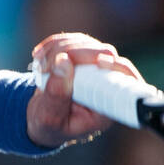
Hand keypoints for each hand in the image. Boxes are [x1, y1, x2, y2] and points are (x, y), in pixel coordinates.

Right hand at [26, 32, 142, 149]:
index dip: (116, 67)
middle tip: (46, 69)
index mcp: (106, 107)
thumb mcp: (49, 119)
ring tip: (40, 70)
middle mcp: (107, 84)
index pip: (124, 82)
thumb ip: (57, 95)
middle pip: (104, 54)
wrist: (42, 118)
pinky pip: (75, 39)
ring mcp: (97, 66)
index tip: (101, 61)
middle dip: (73, 55)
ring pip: (87, 43)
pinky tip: (39, 57)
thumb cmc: (50, 125)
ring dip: (58, 50)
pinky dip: (54, 44)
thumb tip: (63, 63)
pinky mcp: (85, 54)